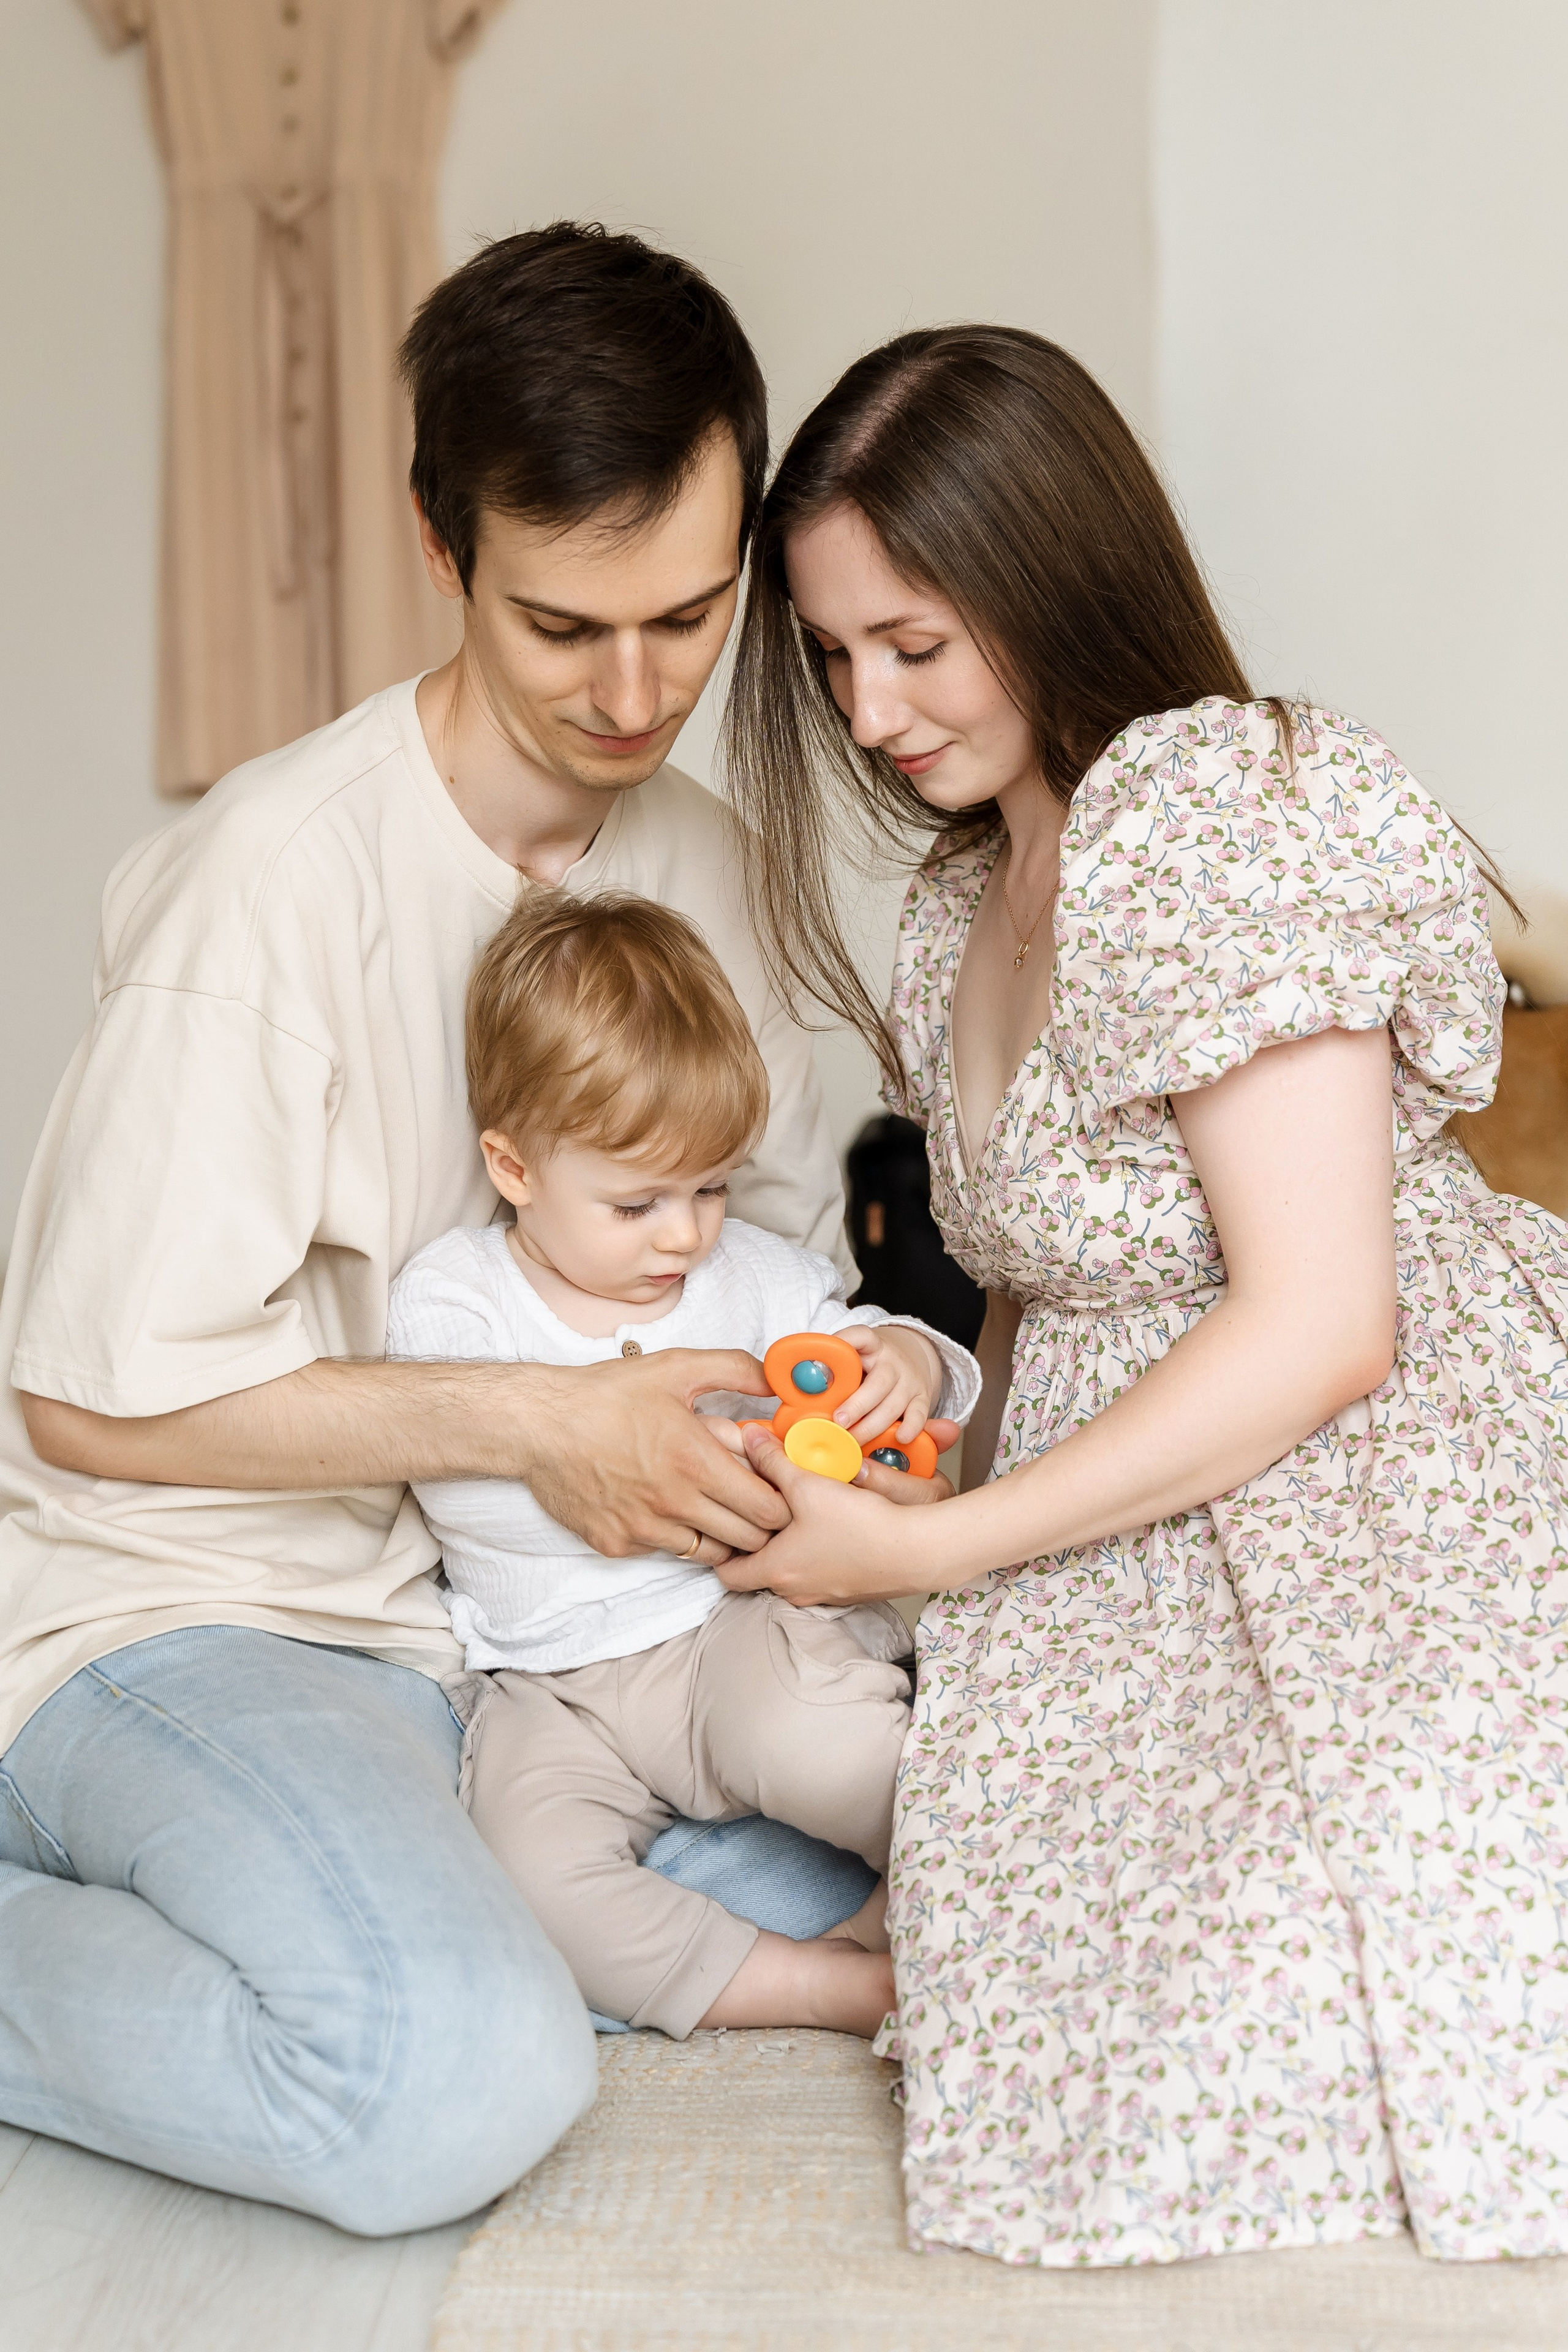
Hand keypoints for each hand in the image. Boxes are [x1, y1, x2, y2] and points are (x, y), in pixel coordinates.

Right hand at [524, 1348, 784, 1568]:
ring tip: (711, 1506)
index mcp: (696, 1462)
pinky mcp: (617, 1544)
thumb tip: (776, 1382)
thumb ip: (736, 1370)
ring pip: (710, 1554)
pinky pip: (664, 1552)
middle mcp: (674, 1503)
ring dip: (721, 1535)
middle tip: (750, 1501)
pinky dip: (673, 1536)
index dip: (780, 1503)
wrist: (538, 1425)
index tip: (774, 1489)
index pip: (768, 1510)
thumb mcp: (676, 1367)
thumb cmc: (607, 1394)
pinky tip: (662, 1507)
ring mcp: (644, 1529)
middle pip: (748, 1541)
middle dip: (760, 1524)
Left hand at [716, 1423, 950, 1607]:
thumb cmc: (861, 1524)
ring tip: (795, 1515)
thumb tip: (747, 1437)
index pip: (726, 1574)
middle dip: (755, 1544)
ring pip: (790, 1573)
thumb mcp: (808, 1484)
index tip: (726, 1523)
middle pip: (758, 1572)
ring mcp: (823, 1595)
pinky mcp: (848, 1591)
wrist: (917, 1552)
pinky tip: (829, 1527)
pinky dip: (816, 1555)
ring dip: (788, 1549)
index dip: (720, 1549)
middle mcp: (795, 1591)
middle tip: (758, 1512)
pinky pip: (819, 1574)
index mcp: (775, 1571)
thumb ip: (773, 1460)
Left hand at [834, 1323, 943, 1444]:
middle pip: (877, 1383)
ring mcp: (909, 1381)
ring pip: (893, 1405)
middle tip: (838, 1421)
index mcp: (871, 1345)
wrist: (912, 1356)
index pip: (860, 1336)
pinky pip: (919, 1415)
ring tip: (851, 1439)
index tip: (826, 1358)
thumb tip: (793, 1387)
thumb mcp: (856, 1355)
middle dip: (857, 1405)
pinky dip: (910, 1427)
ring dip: (871, 1426)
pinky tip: (899, 1437)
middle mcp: (892, 1362)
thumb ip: (833, 1368)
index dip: (845, 1343)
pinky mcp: (922, 1398)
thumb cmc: (873, 1362)